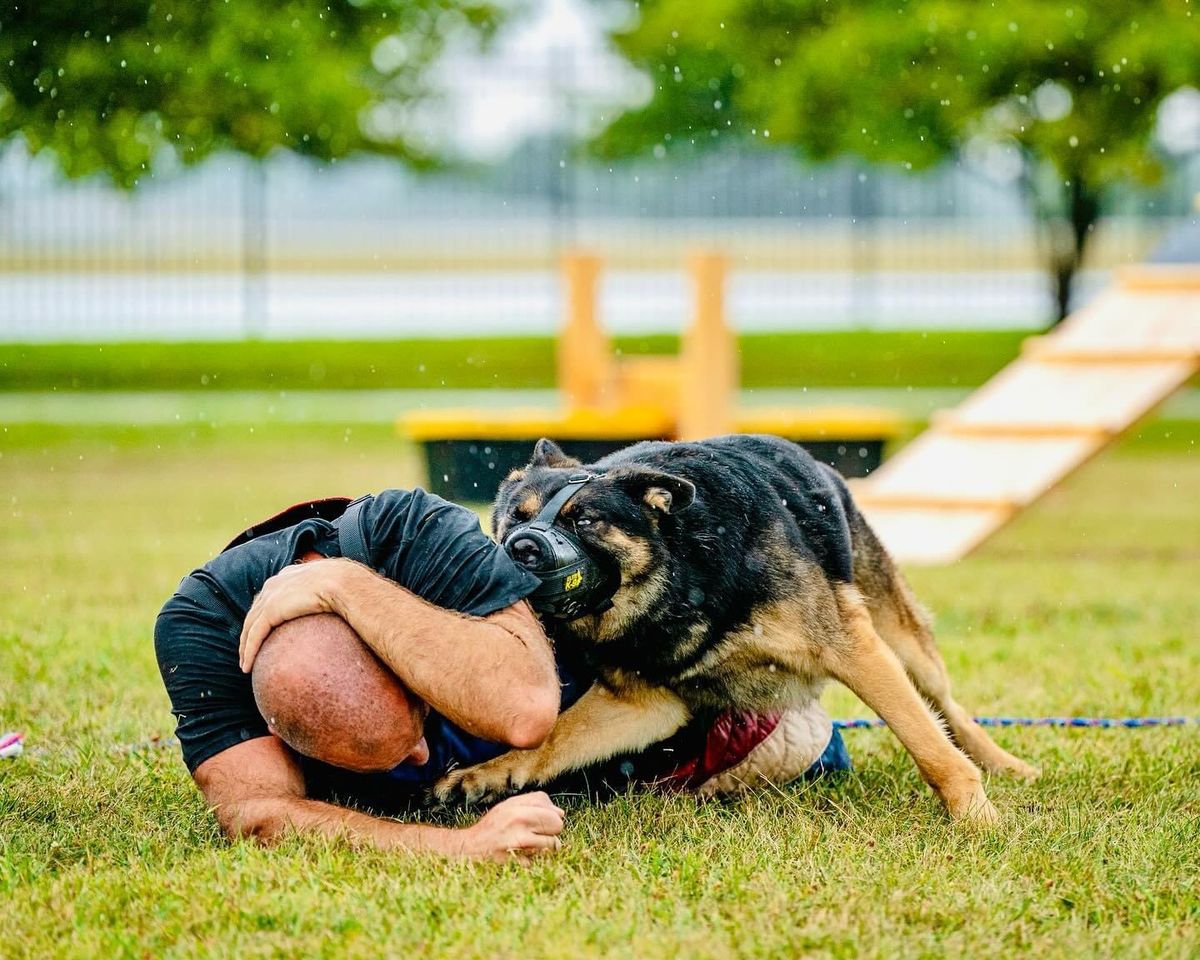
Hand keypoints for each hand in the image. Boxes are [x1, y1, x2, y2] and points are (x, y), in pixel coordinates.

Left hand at [239, 557, 357, 672]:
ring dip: (245, 646)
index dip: (263, 614)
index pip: (269, 595)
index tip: (263, 631)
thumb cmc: (352, 588)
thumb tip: (341, 610)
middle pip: (255, 610)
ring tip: (246, 664)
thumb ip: (329, 596)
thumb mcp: (336, 587)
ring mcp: (272, 595)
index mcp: (291, 574)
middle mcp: (277, 582)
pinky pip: (255, 634)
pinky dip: (249, 651)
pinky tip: (247, 666)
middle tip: (248, 652)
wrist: (349, 584)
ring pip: (251, 625)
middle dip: (249, 631)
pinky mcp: (271, 610)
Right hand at [458, 792, 564, 864]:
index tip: (542, 822)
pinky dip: (536, 862)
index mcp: (515, 805)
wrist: (467, 849)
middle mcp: (518, 819)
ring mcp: (518, 840)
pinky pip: (541, 861)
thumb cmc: (491, 829)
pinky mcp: (517, 860)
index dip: (550, 814)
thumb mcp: (507, 808)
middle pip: (557, 823)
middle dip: (553, 831)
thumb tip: (560, 813)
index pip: (547, 804)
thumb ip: (532, 805)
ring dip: (548, 849)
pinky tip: (523, 859)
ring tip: (534, 848)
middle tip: (543, 836)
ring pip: (553, 844)